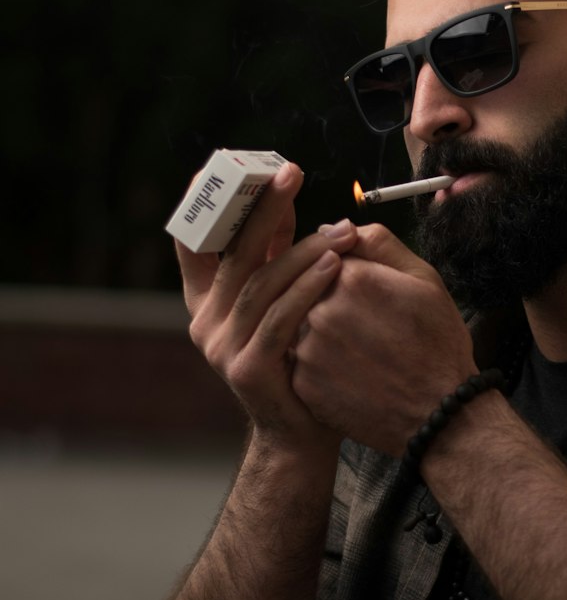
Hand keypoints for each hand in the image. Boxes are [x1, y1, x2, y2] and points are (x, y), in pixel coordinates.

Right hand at [175, 162, 347, 448]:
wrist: (303, 435)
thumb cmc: (299, 362)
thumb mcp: (285, 302)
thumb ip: (277, 257)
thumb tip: (282, 199)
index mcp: (206, 303)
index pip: (193, 244)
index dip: (204, 203)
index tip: (225, 164)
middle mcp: (204, 323)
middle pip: (232, 253)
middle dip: (262, 208)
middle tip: (290, 172)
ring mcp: (221, 348)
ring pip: (260, 283)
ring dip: (302, 250)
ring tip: (339, 228)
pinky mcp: (247, 369)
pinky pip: (280, 317)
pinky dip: (308, 287)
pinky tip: (336, 266)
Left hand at [290, 223, 477, 453]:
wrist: (439, 415)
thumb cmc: (438, 345)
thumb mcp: (424, 279)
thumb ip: (378, 243)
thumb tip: (334, 228)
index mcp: (350, 277)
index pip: (327, 259)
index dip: (350, 275)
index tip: (371, 296)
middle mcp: (321, 310)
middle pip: (311, 293)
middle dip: (333, 304)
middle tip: (369, 329)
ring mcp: (308, 350)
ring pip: (303, 327)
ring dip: (323, 334)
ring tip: (362, 353)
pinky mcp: (303, 385)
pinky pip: (300, 363)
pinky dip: (319, 366)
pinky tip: (350, 375)